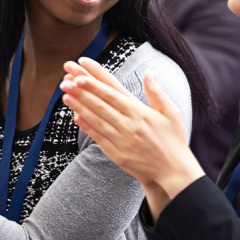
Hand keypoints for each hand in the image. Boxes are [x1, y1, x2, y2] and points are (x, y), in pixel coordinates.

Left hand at [60, 57, 203, 203]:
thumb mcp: (171, 112)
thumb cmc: (173, 140)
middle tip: (65, 79)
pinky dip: (86, 127)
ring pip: (96, 119)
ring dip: (79, 106)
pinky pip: (98, 137)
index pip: (113, 90)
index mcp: (140, 111)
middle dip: (81, 90)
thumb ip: (157, 91)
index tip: (82, 68)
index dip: (95, 79)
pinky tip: (75, 117)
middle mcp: (128, 124)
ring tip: (65, 94)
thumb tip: (149, 71)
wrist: (173, 171)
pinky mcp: (117, 154)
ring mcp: (121, 140)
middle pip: (100, 103)